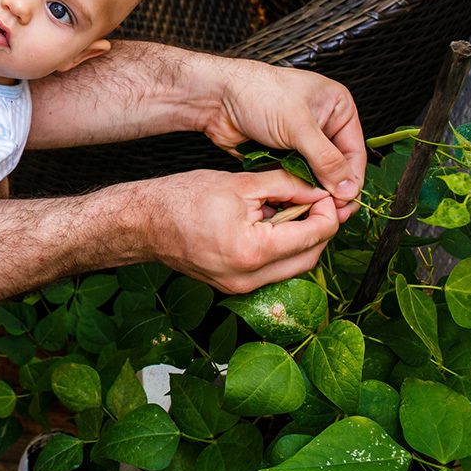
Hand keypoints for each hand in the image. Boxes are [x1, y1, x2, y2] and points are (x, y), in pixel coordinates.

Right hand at [135, 168, 338, 294]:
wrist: (143, 222)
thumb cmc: (181, 199)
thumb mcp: (239, 183)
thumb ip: (285, 185)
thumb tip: (316, 189)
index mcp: (252, 251)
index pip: (313, 236)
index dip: (327, 212)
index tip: (325, 194)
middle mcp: (248, 278)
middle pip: (309, 258)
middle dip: (319, 230)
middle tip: (316, 203)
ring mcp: (239, 287)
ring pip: (291, 268)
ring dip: (300, 241)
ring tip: (291, 211)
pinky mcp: (232, 286)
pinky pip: (271, 271)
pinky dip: (279, 250)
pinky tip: (270, 226)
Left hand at [201, 59, 364, 218]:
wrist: (216, 97)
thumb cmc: (257, 94)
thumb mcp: (298, 126)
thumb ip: (325, 159)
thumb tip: (346, 188)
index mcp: (336, 107)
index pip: (353, 151)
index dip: (351, 179)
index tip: (346, 203)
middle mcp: (321, 124)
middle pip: (336, 166)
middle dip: (333, 189)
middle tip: (332, 213)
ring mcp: (300, 139)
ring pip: (314, 173)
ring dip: (312, 191)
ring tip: (312, 210)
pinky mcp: (280, 152)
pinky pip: (293, 175)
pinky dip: (294, 188)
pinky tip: (294, 201)